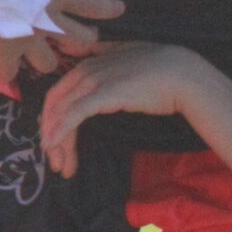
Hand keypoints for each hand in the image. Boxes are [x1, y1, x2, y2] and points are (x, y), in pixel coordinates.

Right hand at [0, 0, 123, 92]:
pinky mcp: (1, 60)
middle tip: (79, 38)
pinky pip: (7, 75)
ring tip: (34, 56)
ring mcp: (25, 45)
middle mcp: (46, 24)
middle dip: (79, 39)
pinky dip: (2, 71)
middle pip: (76, 40)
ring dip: (42, 59)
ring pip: (46, 63)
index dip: (105, 7)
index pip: (89, 2)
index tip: (119, 8)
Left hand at [39, 43, 190, 176]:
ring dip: (58, 143)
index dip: (51, 120)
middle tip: (55, 162)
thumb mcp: (126, 65)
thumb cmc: (159, 72)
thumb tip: (94, 83)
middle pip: (55, 106)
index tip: (54, 143)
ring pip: (63, 113)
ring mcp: (93, 81)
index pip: (58, 94)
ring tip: (61, 166)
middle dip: (50, 136)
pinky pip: (74, 114)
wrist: (181, 73)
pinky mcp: (103, 93)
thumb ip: (106, 67)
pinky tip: (53, 146)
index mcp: (88, 64)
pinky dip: (60, 131)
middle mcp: (85, 70)